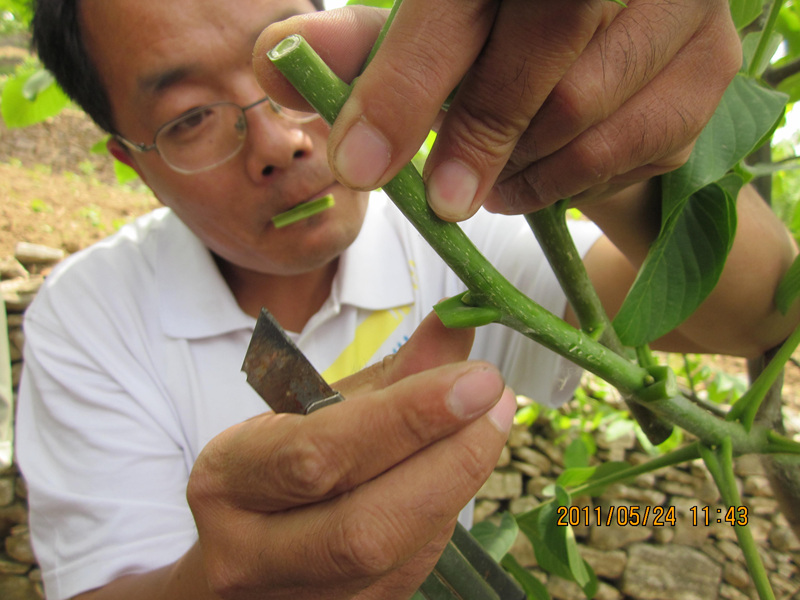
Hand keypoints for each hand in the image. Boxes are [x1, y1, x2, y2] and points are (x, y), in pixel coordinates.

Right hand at [187, 313, 515, 598]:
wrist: (236, 550)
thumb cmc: (272, 466)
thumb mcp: (313, 410)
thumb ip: (389, 374)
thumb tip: (457, 326)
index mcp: (228, 481)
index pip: (322, 454)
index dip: (408, 419)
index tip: (476, 380)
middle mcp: (249, 554)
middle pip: (365, 527)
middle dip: (449, 461)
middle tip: (496, 402)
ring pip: (395, 556)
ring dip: (456, 485)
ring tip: (487, 427)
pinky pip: (410, 570)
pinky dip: (443, 513)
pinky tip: (456, 472)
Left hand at [254, 0, 740, 219]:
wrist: (609, 54)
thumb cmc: (503, 44)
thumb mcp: (429, 36)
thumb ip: (366, 48)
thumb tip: (280, 56)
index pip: (460, 0)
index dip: (403, 83)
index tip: (359, 164)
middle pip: (538, 43)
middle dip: (476, 134)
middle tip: (443, 200)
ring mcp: (680, 0)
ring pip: (582, 105)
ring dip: (522, 163)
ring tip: (490, 179)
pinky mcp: (711, 64)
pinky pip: (633, 144)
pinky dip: (571, 180)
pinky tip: (537, 179)